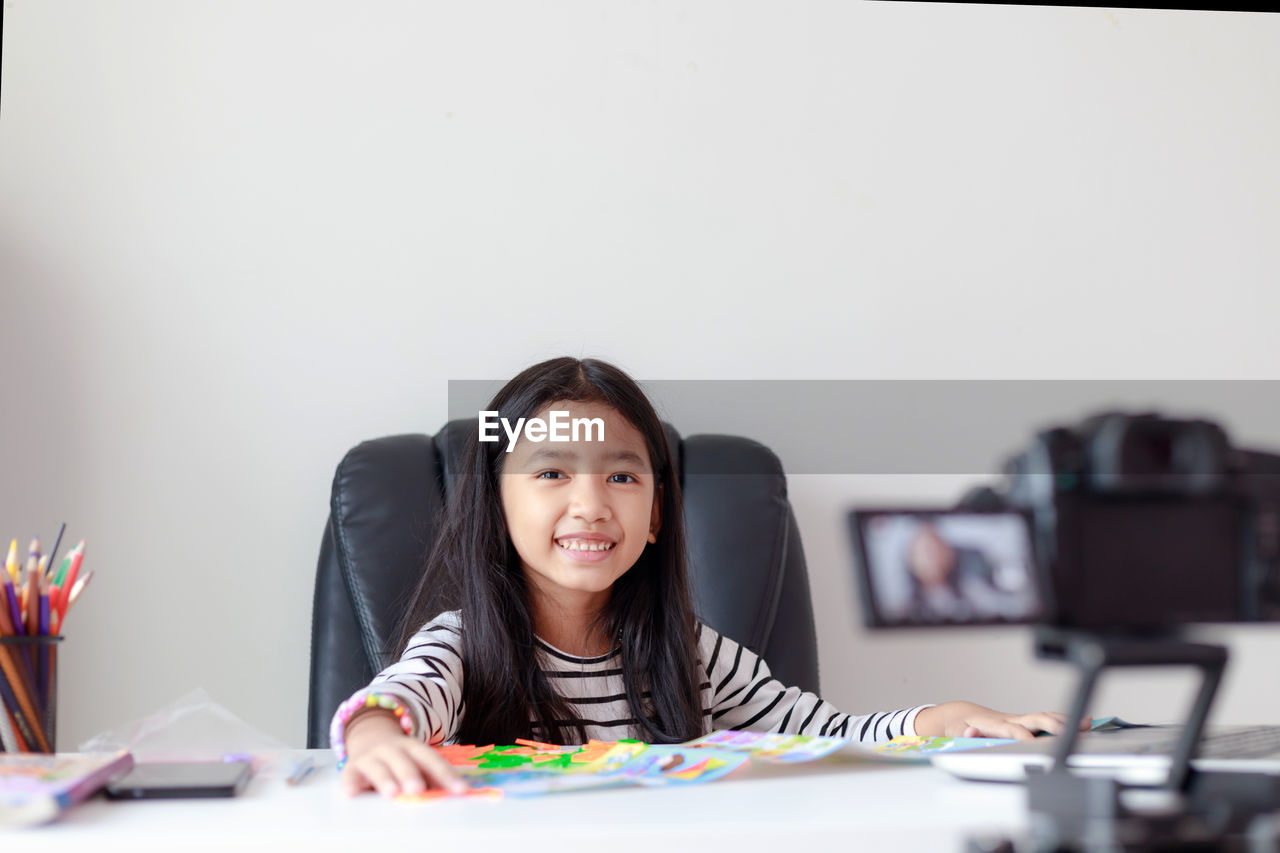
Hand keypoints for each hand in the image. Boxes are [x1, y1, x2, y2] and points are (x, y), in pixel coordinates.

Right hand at [340, 710, 467, 797]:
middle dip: (410, 774)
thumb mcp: (418, 763)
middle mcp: (392, 749)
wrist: (370, 737)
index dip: (446, 774)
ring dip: (385, 779)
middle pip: (403, 760)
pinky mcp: (353, 766)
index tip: (460, 789)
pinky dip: (351, 783)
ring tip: (392, 793)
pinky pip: (350, 774)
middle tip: (418, 789)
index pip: (432, 759)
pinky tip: (352, 794)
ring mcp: (371, 756)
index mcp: (414, 747)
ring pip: (378, 767)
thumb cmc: (401, 758)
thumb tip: (455, 792)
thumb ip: (433, 776)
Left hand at [914, 701, 1089, 740]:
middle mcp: (1010, 720)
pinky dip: (1066, 721)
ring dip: (1065, 721)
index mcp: (995, 725)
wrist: (961, 716)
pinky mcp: (1024, 723)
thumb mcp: (956, 733)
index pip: (1013, 730)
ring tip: (1087, 724)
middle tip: (1070, 734)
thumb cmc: (960, 725)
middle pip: (1035, 719)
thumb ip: (965, 735)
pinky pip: (1047, 720)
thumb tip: (971, 732)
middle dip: (1053, 726)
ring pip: (1045, 717)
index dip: (1024, 737)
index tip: (1035, 744)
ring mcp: (1019, 720)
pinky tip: (1084, 723)